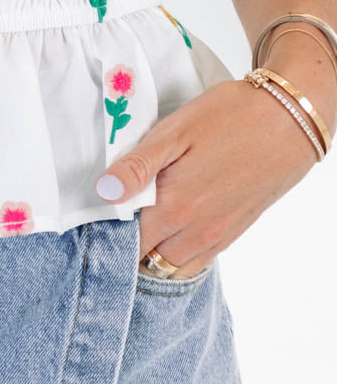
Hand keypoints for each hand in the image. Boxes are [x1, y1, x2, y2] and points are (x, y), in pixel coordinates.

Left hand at [94, 76, 320, 275]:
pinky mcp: (234, 232)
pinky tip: (171, 229)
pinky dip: (177, 254)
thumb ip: (137, 166)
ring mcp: (218, 236)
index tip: (96, 219)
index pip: (127, 244)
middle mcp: (196, 232)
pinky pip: (197, 261)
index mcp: (176, 208)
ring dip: (152, 252)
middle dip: (127, 246)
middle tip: (115, 218)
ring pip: (172, 265)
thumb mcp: (175, 131)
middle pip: (146, 259)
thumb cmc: (230, 118)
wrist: (287, 120)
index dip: (108, 234)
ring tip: (141, 223)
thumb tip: (103, 193)